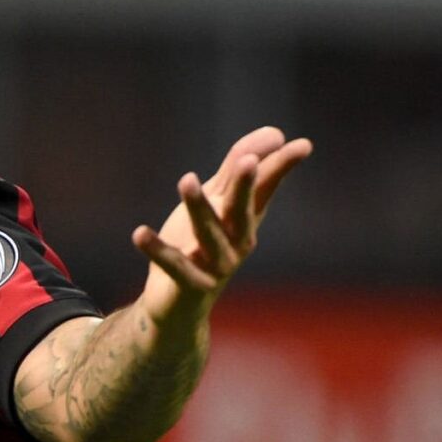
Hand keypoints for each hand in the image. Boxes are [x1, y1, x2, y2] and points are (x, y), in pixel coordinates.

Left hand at [132, 125, 312, 324]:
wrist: (179, 307)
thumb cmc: (198, 249)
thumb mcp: (215, 205)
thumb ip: (234, 171)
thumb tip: (274, 134)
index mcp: (244, 221)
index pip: (266, 189)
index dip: (281, 167)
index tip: (303, 145)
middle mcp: (237, 243)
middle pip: (241, 210)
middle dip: (245, 186)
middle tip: (248, 161)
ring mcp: (216, 266)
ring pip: (208, 234)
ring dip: (199, 207)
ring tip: (187, 179)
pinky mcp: (191, 286)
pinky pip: (173, 264)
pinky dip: (157, 249)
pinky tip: (139, 232)